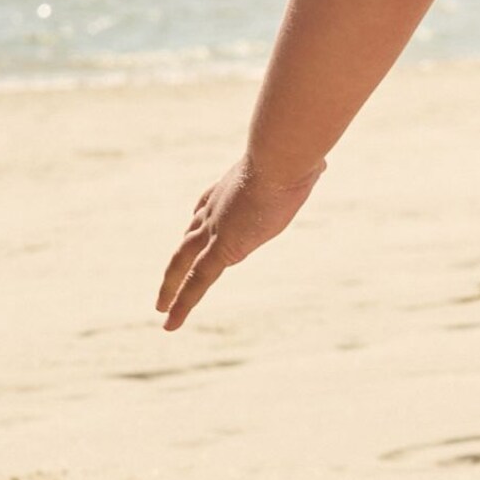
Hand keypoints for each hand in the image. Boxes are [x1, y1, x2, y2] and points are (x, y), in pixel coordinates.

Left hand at [156, 155, 323, 329]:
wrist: (280, 158)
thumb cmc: (295, 156)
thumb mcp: (299, 164)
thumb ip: (305, 168)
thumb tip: (319, 164)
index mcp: (231, 187)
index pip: (206, 206)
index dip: (200, 217)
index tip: (195, 224)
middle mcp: (216, 207)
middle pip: (189, 236)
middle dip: (179, 258)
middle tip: (169, 276)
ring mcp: (215, 228)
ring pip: (183, 263)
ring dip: (171, 286)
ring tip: (160, 308)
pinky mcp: (222, 248)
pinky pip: (196, 282)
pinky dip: (182, 303)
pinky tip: (169, 322)